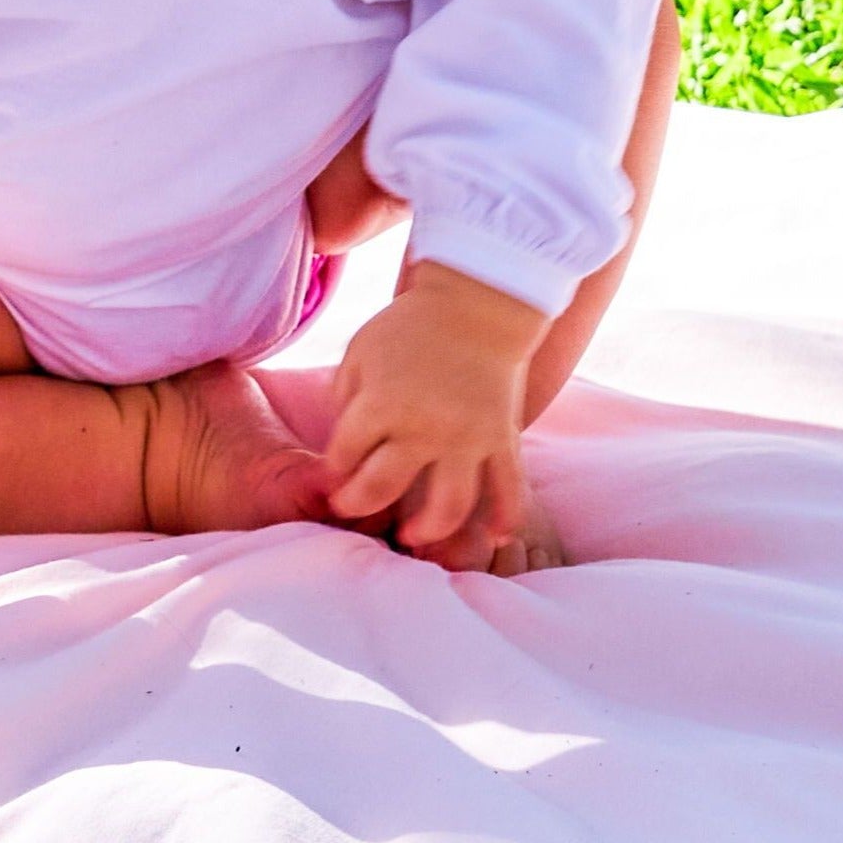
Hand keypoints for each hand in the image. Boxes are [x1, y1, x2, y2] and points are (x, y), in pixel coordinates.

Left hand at [320, 262, 546, 563]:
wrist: (478, 303)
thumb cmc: (410, 327)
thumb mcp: (361, 351)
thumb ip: (345, 399)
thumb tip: (343, 451)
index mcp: (382, 401)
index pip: (344, 455)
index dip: (333, 470)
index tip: (334, 476)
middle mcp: (424, 426)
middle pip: (382, 487)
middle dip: (358, 505)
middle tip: (352, 510)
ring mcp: (468, 437)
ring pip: (449, 505)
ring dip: (427, 529)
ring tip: (411, 535)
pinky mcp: (503, 438)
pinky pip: (509, 488)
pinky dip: (505, 518)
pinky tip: (494, 539)